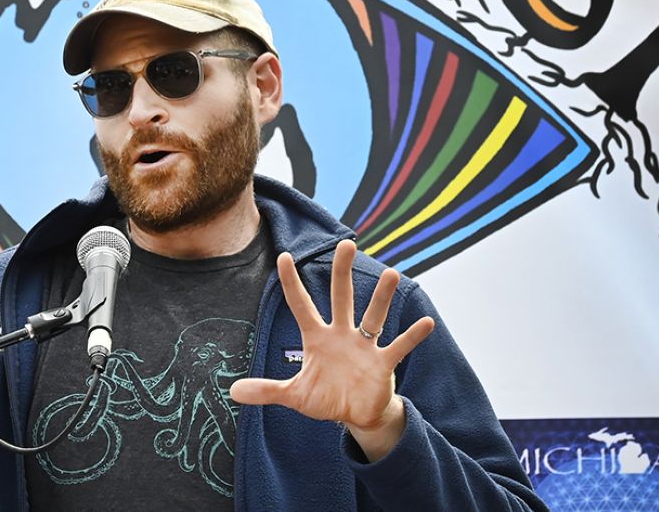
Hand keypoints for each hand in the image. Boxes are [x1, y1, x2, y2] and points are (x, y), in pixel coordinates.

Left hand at [229, 240, 434, 458]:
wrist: (356, 415)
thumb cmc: (327, 398)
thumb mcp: (295, 395)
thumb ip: (267, 390)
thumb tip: (233, 391)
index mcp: (317, 338)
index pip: (301, 304)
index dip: (292, 282)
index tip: (283, 256)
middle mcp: (342, 334)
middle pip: (342, 298)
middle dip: (343, 272)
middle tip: (346, 243)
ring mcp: (364, 347)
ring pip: (374, 316)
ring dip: (382, 297)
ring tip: (392, 273)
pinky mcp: (383, 363)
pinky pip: (399, 346)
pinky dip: (412, 336)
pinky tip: (426, 322)